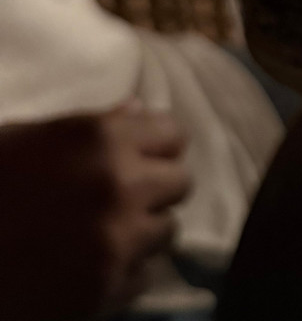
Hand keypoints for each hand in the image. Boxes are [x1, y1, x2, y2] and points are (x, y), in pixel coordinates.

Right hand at [0, 102, 190, 320]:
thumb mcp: (23, 139)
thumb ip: (91, 125)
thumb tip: (139, 110)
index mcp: (99, 140)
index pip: (173, 135)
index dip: (158, 146)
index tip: (143, 156)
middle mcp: (120, 185)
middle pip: (181, 183)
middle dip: (156, 188)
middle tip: (125, 197)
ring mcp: (117, 241)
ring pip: (168, 231)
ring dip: (143, 231)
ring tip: (105, 232)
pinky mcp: (106, 289)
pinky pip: (144, 276)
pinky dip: (124, 273)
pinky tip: (91, 266)